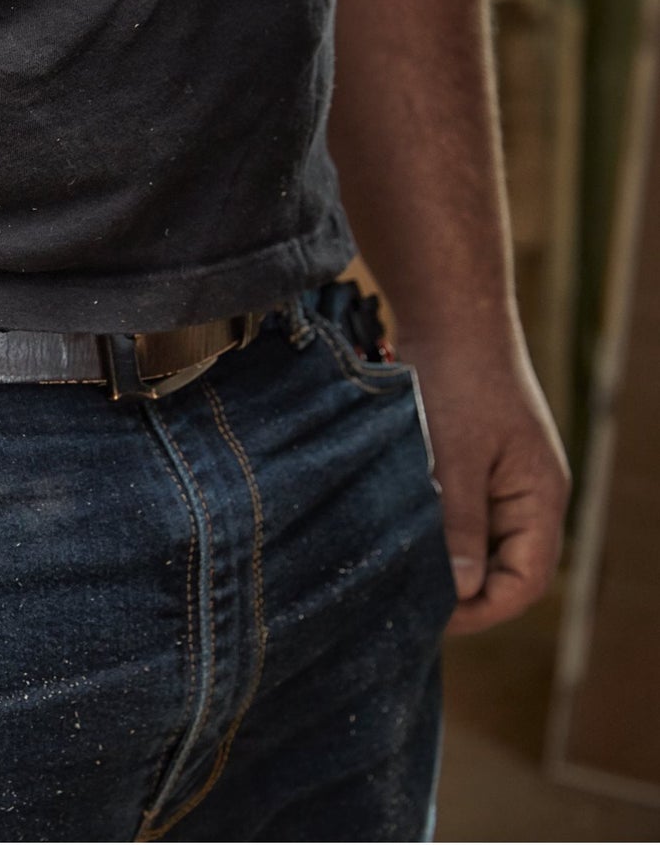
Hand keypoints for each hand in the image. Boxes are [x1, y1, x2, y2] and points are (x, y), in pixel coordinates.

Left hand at [403, 333, 569, 634]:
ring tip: (391, 572)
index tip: (428, 618)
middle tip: (401, 603)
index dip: (483, 610)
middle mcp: (527, 494)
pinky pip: (457, 511)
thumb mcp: (453, 458)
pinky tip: (392, 532)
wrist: (450, 313)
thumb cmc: (457, 380)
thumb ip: (458, 525)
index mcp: (540, 499)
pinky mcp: (472, 460)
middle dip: (460, 591)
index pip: (527, 583)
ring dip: (441, 559)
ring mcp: (500, 477)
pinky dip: (431, 527)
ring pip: (475, 541)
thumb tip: (463, 591)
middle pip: (503, 569)